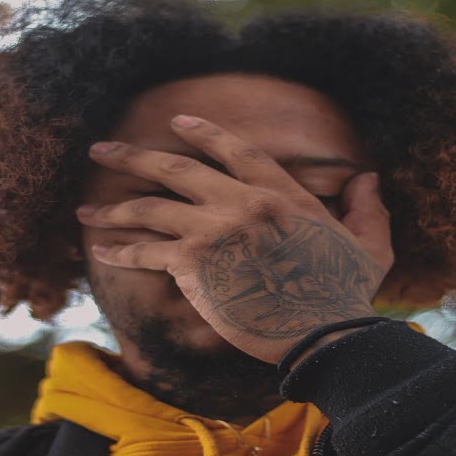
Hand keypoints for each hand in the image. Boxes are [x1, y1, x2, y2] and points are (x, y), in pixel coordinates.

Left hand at [78, 115, 393, 364]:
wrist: (322, 333)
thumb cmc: (346, 296)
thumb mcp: (369, 246)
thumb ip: (366, 209)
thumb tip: (368, 177)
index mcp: (281, 194)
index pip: (235, 150)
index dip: (203, 133)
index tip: (176, 121)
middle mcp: (241, 202)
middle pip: (176, 168)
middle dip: (133, 156)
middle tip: (101, 148)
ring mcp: (213, 230)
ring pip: (151, 207)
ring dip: (114, 207)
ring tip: (86, 209)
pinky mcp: (193, 264)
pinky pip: (146, 251)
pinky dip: (120, 249)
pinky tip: (101, 249)